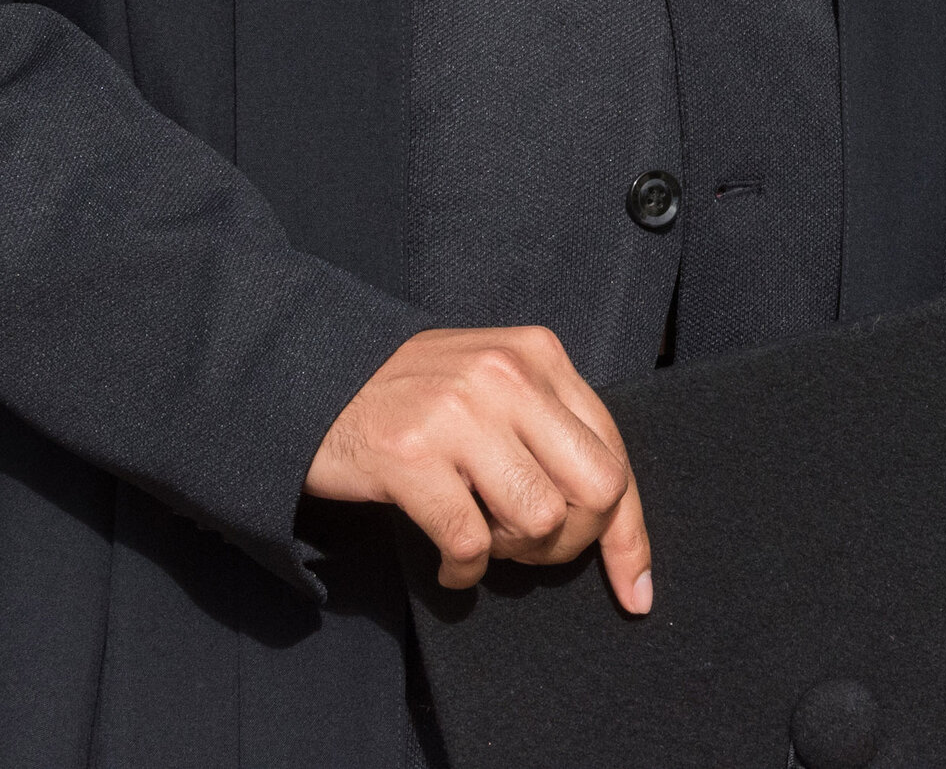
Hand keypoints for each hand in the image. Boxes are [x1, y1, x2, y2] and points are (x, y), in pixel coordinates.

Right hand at [305, 327, 652, 612]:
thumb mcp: (493, 381)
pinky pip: (469, 544)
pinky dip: (464, 572)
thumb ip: (550, 423)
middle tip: (532, 549)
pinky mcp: (410, 455)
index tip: (635, 590)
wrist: (310, 377)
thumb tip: (612, 510)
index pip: (615, 452)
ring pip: (539, 519)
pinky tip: (449, 563)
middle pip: (596, 489)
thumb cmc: (413, 393)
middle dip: (575, 541)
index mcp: (539, 355)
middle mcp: (507, 376)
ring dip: (513, 554)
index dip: (628, 533)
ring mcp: (459, 413)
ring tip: (482, 540)